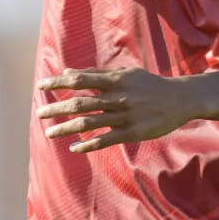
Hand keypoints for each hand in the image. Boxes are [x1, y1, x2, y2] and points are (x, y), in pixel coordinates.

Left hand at [35, 67, 200, 152]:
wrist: (179, 99)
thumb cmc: (148, 84)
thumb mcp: (124, 73)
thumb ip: (96, 73)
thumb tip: (68, 72)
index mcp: (114, 80)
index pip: (80, 80)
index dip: (59, 82)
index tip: (41, 85)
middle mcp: (116, 97)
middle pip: (80, 103)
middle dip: (57, 108)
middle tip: (39, 113)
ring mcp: (124, 116)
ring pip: (89, 123)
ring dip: (66, 128)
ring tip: (49, 133)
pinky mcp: (132, 132)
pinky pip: (105, 139)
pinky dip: (88, 144)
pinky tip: (74, 147)